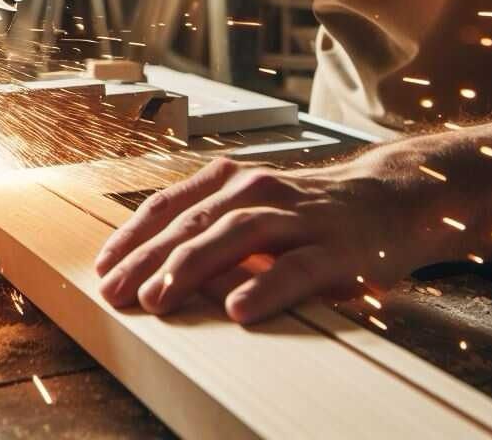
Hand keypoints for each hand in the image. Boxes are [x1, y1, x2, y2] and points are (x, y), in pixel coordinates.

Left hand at [95, 155, 430, 323]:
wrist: (388, 198)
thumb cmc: (311, 210)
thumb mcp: (255, 205)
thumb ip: (212, 224)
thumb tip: (151, 264)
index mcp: (233, 181)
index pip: (171, 205)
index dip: (134, 235)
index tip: (103, 265)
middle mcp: (259, 191)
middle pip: (195, 222)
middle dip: (149, 257)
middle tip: (115, 291)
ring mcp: (298, 217)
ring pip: (236, 236)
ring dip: (192, 267)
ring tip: (159, 299)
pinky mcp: (335, 248)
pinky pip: (296, 268)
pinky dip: (266, 287)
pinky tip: (238, 309)